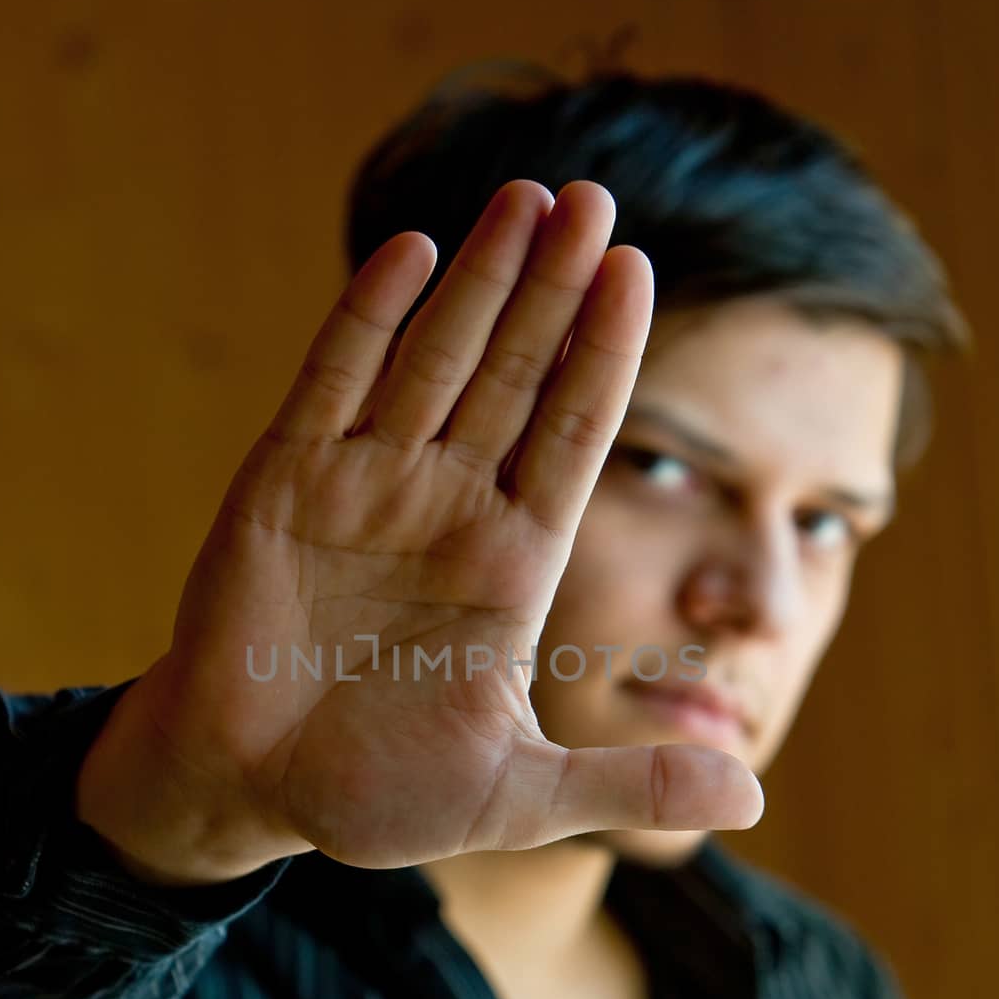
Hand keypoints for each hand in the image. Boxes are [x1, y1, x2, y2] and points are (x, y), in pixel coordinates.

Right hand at [127, 179, 762, 868]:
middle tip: (593, 197)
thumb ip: (626, 786)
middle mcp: (449, 506)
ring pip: (436, 357)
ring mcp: (369, 483)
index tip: (636, 271)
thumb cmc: (377, 793)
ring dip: (480, 279)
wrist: (248, 786)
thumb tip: (751, 801)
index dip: (605, 354)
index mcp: (511, 564)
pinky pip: (334, 380)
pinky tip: (415, 251)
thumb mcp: (517, 798)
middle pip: (516, 374)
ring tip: (526, 199)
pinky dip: (369, 316)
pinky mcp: (288, 480)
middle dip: (553, 287)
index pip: (575, 436)